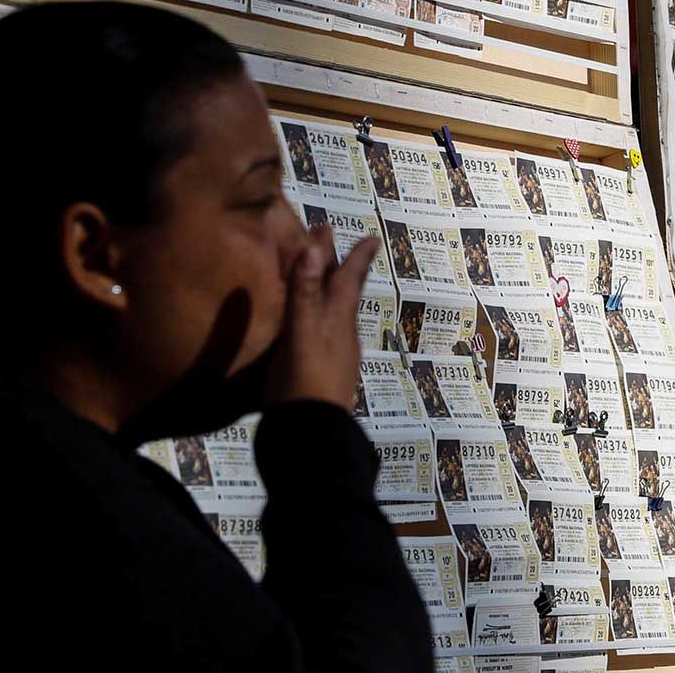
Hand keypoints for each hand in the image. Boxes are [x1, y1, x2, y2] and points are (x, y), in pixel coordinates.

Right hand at [266, 225, 379, 410]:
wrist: (312, 438)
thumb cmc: (306, 383)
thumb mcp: (302, 335)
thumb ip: (305, 293)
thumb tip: (314, 248)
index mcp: (338, 321)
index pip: (350, 279)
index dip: (357, 256)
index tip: (372, 236)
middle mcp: (341, 334)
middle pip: (341, 293)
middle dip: (335, 266)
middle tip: (327, 242)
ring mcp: (334, 357)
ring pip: (333, 313)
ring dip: (325, 290)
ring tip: (316, 276)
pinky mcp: (321, 374)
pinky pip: (321, 333)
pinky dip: (314, 317)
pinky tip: (306, 327)